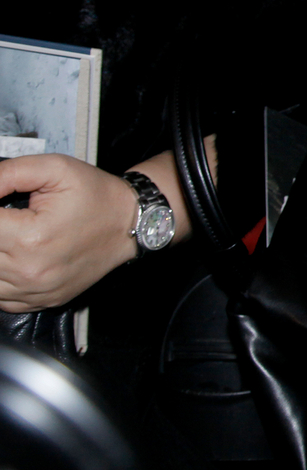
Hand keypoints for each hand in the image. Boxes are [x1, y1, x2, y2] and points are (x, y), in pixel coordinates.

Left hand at [0, 142, 211, 311]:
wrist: (131, 223)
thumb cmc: (96, 195)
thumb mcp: (55, 168)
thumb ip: (9, 174)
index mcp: (29, 238)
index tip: (6, 205)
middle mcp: (29, 272)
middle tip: (14, 219)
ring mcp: (35, 291)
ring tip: (15, 236)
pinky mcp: (42, 301)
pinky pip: (1, 297)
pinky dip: (2, 277)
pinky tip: (16, 257)